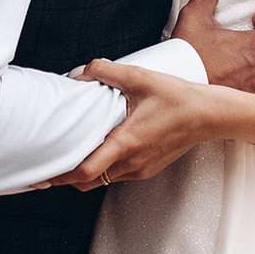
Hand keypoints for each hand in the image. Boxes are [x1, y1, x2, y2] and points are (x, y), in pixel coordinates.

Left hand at [44, 58, 209, 190]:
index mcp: (126, 143)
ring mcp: (141, 169)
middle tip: (52, 163)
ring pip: (103, 180)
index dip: (61, 175)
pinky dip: (104, 168)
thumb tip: (80, 73)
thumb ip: (105, 71)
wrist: (209, 115)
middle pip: (88, 182)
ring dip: (86, 172)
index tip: (45, 170)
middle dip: (67, 177)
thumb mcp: (139, 77)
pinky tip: (102, 150)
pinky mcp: (148, 169)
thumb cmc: (179, 99)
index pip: (85, 173)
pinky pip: (118, 175)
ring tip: (74, 154)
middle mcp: (132, 163)